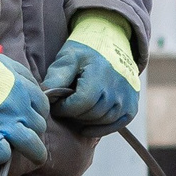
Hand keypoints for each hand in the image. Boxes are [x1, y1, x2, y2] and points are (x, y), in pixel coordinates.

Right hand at [0, 54, 50, 167]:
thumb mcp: (6, 63)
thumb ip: (21, 76)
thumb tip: (31, 89)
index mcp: (25, 88)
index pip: (42, 107)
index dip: (34, 114)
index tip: (24, 116)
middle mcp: (20, 107)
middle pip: (39, 126)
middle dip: (33, 131)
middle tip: (22, 133)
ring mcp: (5, 123)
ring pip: (31, 144)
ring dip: (32, 151)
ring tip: (31, 156)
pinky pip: (1, 154)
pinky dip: (0, 156)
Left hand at [42, 10, 141, 132]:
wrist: (112, 45)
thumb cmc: (86, 52)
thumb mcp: (68, 58)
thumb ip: (56, 77)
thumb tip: (44, 96)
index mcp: (101, 75)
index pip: (81, 103)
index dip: (64, 108)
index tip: (56, 104)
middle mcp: (117, 89)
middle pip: (90, 114)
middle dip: (73, 113)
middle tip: (64, 107)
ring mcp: (127, 99)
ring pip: (101, 121)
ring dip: (85, 120)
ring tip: (75, 111)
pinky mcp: (131, 107)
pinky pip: (115, 126)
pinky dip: (100, 129)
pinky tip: (86, 128)